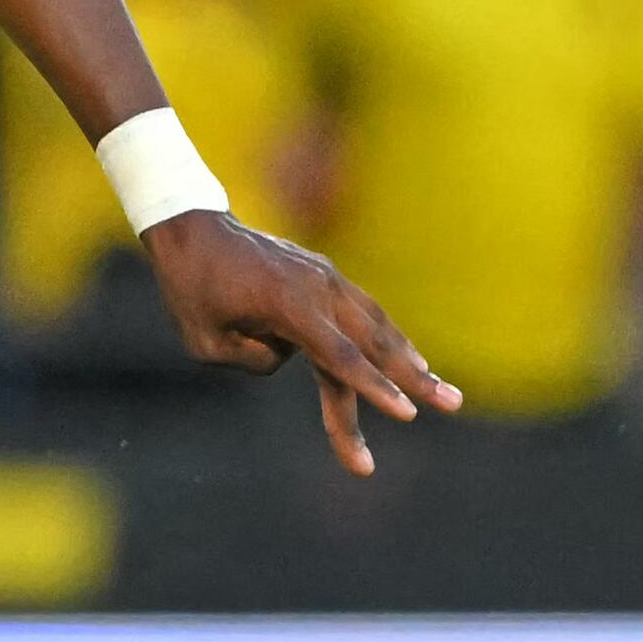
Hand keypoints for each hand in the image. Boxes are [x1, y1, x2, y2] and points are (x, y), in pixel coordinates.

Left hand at [143, 212, 460, 475]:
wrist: (192, 229)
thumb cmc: (189, 289)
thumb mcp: (206, 342)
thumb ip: (255, 361)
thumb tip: (291, 357)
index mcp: (287, 305)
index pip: (341, 358)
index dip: (375, 388)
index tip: (406, 412)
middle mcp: (317, 289)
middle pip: (373, 344)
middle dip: (413, 380)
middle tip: (453, 405)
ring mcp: (325, 279)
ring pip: (376, 327)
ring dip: (410, 360)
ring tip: (442, 392)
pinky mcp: (324, 278)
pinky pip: (364, 313)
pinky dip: (388, 338)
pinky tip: (412, 361)